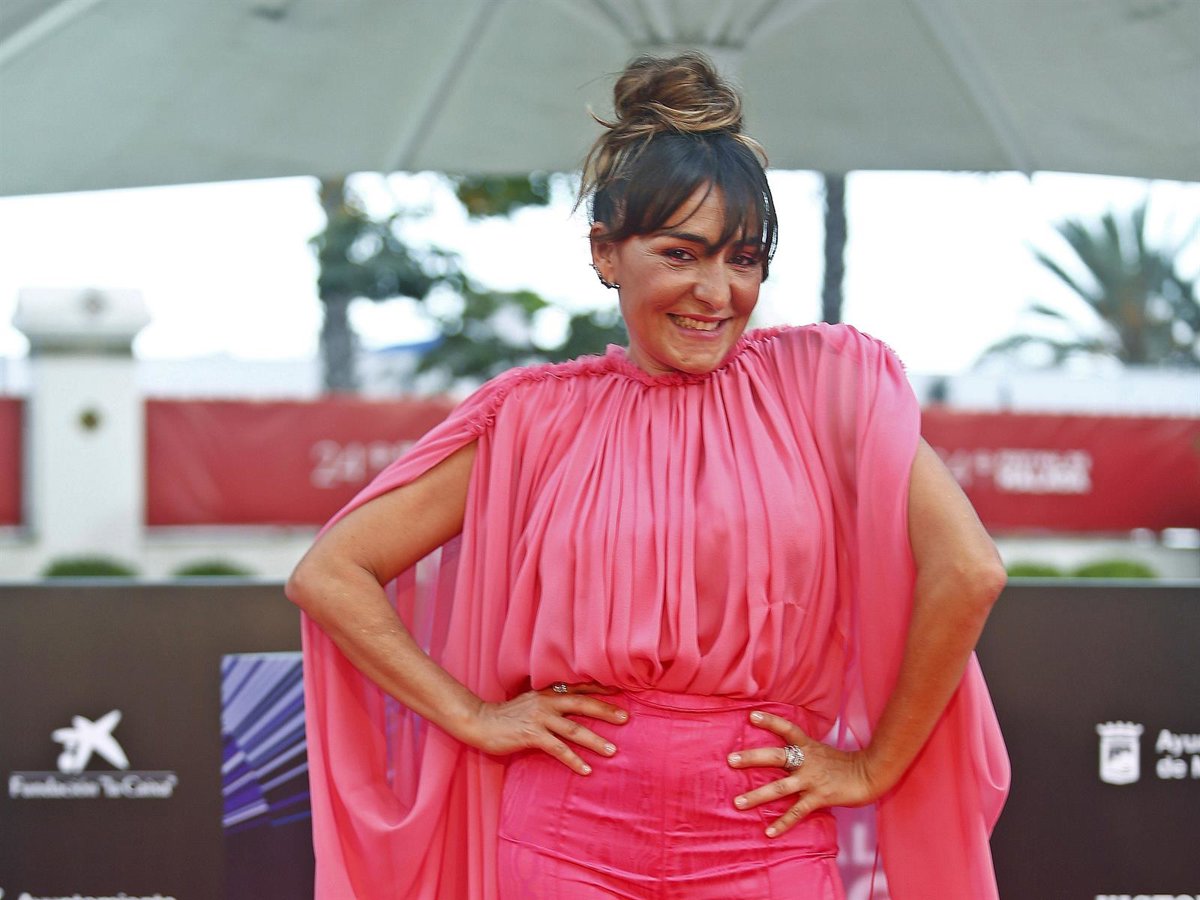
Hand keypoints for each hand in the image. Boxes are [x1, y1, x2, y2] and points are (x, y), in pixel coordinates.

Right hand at [465, 681, 628, 775]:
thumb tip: (568, 711)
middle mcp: (546, 702)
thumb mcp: (529, 703)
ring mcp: (539, 718)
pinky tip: (586, 769)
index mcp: (547, 693)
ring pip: (574, 729)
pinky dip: (574, 760)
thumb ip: (548, 704)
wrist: (480, 721)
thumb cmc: (505, 715)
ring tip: (612, 750)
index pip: (578, 688)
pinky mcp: (531, 735)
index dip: (599, 690)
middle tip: (626, 718)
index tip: (620, 692)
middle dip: (605, 711)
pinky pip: (558, 749)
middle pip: (582, 704)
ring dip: (594, 740)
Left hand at [727, 710, 881, 837]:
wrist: (870, 774)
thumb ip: (803, 752)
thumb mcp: (821, 750)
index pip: (786, 729)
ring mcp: (811, 780)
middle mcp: (806, 761)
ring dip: (757, 796)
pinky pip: (797, 812)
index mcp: (807, 746)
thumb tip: (785, 755)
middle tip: (730, 760)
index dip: (769, 721)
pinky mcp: (819, 798)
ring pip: (780, 788)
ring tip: (738, 803)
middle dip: (752, 758)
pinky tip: (768, 832)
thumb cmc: (844, 764)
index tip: (750, 716)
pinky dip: (782, 823)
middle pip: (775, 756)